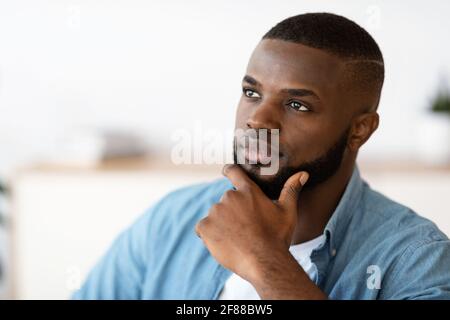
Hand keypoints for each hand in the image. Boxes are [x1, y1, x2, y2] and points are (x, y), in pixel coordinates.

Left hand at [195, 164, 308, 282]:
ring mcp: (216, 212)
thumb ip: (291, 190)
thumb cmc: (277, 237)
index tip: (226, 171)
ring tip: (237, 239)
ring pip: (215, 216)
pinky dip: (209, 235)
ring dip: (221, 224)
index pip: (233, 171)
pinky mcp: (205, 227)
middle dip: (232, 213)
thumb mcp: (288, 212)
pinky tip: (223, 243)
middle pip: (226, 202)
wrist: (265, 262)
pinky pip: (202, 228)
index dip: (229, 170)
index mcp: (248, 191)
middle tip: (245, 229)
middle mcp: (229, 197)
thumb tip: (302, 174)